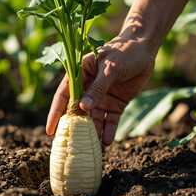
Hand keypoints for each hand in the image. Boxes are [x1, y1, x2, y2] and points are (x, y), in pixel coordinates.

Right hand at [46, 30, 154, 144]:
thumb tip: (83, 108)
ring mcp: (102, 97)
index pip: (64, 96)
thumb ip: (98, 89)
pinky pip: (110, 120)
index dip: (56, 113)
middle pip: (77, 111)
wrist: (145, 49)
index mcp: (80, 75)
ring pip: (95, 118)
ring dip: (93, 132)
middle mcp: (89, 88)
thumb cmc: (124, 52)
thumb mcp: (110, 69)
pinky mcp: (116, 103)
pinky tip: (106, 141)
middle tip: (69, 144)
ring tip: (91, 146)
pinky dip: (109, 130)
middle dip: (74, 127)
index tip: (50, 130)